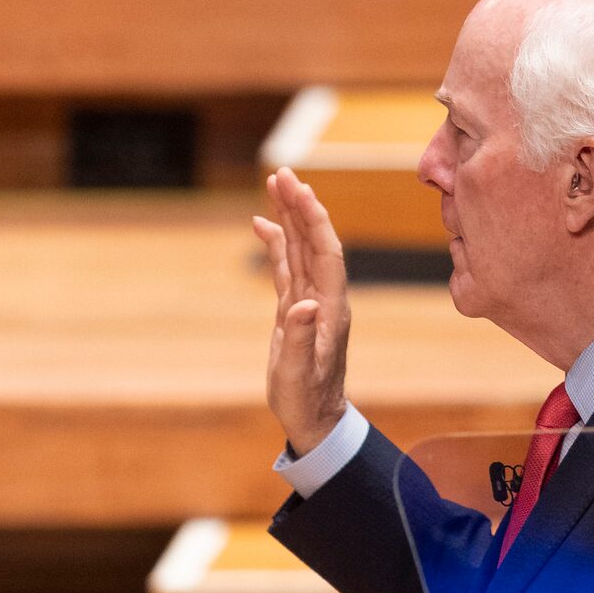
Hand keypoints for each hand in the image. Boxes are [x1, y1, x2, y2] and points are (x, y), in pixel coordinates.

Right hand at [251, 167, 353, 455]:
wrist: (316, 419)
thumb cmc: (306, 401)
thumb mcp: (297, 374)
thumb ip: (299, 338)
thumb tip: (300, 304)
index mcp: (330, 308)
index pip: (325, 252)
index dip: (313, 219)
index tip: (299, 190)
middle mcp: (323, 298)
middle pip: (314, 242)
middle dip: (300, 206)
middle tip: (282, 173)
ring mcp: (309, 302)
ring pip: (300, 250)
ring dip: (289, 218)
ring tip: (275, 184)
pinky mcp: (294, 311)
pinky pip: (287, 268)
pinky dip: (277, 244)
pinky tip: (263, 226)